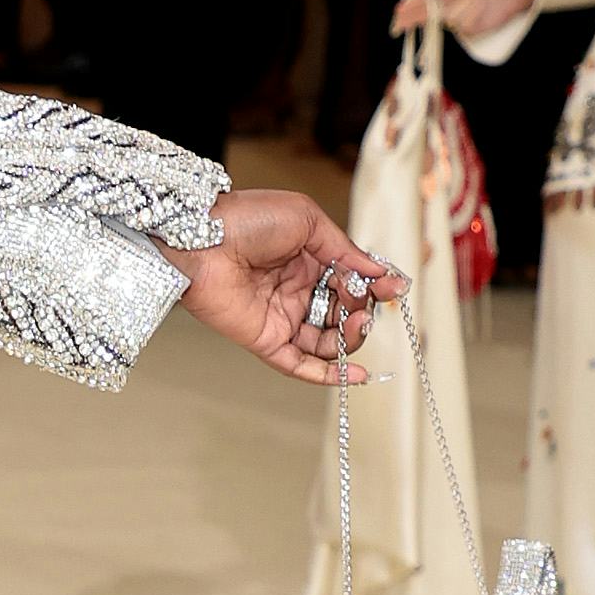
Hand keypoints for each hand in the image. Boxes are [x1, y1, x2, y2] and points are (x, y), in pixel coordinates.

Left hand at [167, 183, 403, 386]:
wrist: (201, 237)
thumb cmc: (247, 218)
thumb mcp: (307, 221)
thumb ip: (345, 250)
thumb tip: (379, 272)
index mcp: (309, 259)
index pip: (351, 282)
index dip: (373, 288)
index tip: (393, 290)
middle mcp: (297, 290)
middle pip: (343, 313)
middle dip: (362, 312)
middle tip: (367, 306)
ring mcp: (282, 316)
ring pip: (327, 341)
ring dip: (350, 339)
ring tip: (359, 325)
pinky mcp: (265, 339)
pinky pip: (299, 364)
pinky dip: (327, 374)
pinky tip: (355, 375)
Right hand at [396, 0, 535, 43]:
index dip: (409, 5)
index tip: (399, 11)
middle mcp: (447, 6)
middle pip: (423, 16)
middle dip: (410, 21)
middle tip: (397, 27)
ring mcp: (458, 18)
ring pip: (448, 18)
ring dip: (465, 3)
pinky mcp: (470, 28)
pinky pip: (464, 24)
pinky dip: (473, 10)